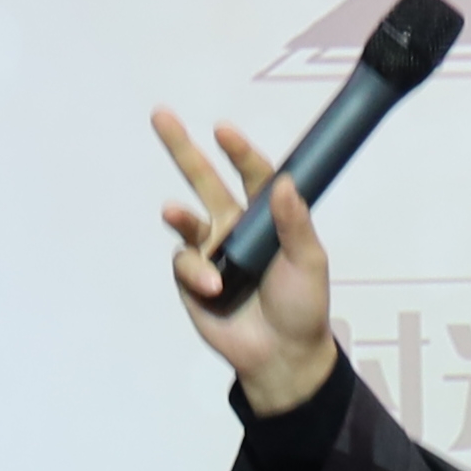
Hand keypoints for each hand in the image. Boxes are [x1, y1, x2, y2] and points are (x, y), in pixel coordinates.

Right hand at [153, 106, 337, 415]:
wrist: (282, 354)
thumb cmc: (302, 306)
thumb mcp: (308, 261)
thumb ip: (295, 223)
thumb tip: (285, 183)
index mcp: (266, 217)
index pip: (253, 175)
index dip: (239, 152)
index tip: (223, 130)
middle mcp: (234, 227)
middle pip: (203, 179)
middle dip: (182, 148)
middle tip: (161, 116)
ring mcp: (211, 251)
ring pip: (185, 219)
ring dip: (179, 215)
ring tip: (172, 212)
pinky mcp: (192, 278)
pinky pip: (184, 261)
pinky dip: (196, 271)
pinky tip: (214, 286)